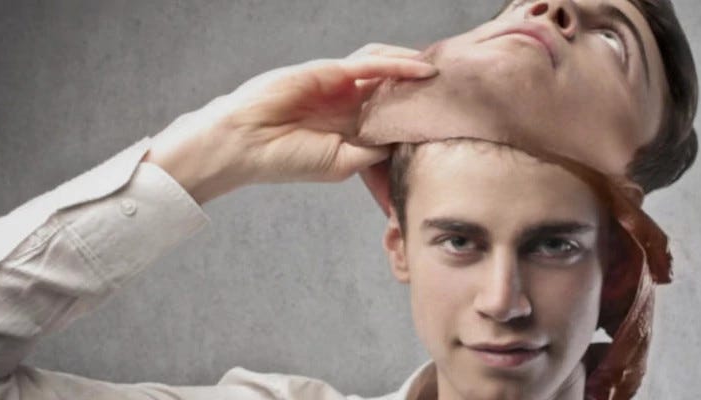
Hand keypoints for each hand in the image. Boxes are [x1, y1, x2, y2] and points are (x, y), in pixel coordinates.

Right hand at [144, 44, 435, 203]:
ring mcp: (339, 85)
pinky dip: (396, 64)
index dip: (418, 115)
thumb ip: (374, 152)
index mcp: (350, 127)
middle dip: (422, 89)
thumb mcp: (342, 163)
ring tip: (442, 76)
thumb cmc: (287, 159)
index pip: (392, 116)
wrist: (247, 146)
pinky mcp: (329, 71)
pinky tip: (420, 69)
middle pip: (393, 88)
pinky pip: (369, 64)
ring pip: (385, 69)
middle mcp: (348, 103)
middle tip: (454, 92)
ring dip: (414, 70)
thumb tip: (407, 142)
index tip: (448, 121)